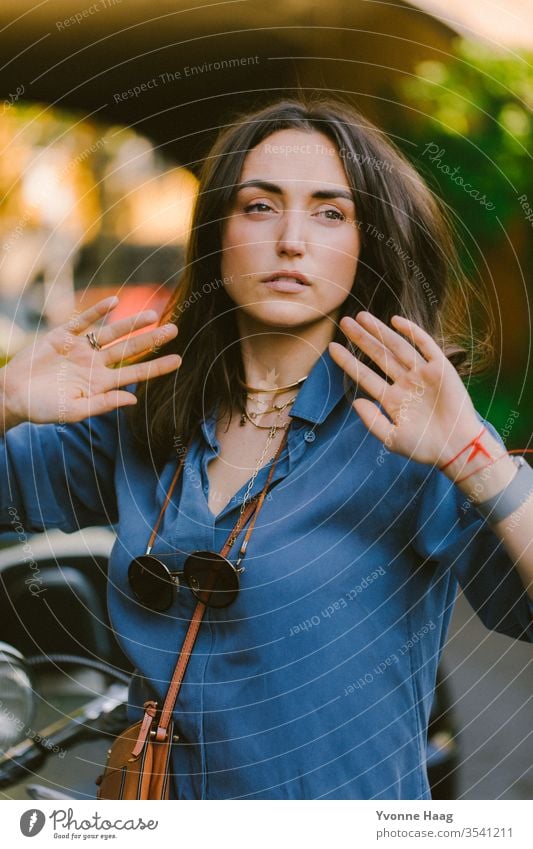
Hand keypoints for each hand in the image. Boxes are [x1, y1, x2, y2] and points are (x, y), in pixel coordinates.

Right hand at [0, 296, 180, 430]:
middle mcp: (95, 364)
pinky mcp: (63, 336)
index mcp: (101, 383)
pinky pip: (83, 320)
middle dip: (151, 340)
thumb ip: (104, 404)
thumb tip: (134, 399)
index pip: (136, 374)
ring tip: (153, 316)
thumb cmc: (43, 408)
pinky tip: (114, 302)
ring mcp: (80, 348)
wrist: (12, 394)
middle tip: (175, 330)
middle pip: (129, 350)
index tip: (179, 361)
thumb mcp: (75, 411)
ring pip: (111, 334)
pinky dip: (98, 311)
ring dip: (131, 324)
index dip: (157, 367)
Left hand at [329, 311, 482, 468]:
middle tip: (344, 322)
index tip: (331, 347)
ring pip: (397, 347)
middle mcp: (405, 383)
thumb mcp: (392, 438)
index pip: (365, 376)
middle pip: (379, 356)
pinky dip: (412, 332)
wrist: (457, 448)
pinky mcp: (441, 369)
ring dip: (380, 331)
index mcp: (392, 400)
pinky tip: (395, 321)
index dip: (348, 362)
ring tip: (361, 317)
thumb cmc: (424, 448)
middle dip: (361, 339)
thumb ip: (372, 420)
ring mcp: (422, 374)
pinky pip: (425, 346)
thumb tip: (355, 402)